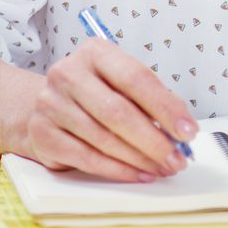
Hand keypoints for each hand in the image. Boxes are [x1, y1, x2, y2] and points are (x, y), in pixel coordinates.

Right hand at [10, 40, 198, 181]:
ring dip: (140, 159)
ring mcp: (52, 105)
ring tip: (163, 167)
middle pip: (119, 112)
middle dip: (154, 140)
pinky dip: (118, 170)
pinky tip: (139, 174)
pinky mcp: (43, 135)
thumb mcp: (119, 82)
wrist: (40, 106)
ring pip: (104, 139)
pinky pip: (87, 158)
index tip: (187, 130)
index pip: (136, 79)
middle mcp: (68, 74)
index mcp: (95, 53)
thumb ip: (149, 99)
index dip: (166, 107)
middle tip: (177, 158)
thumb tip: (181, 128)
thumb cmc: (92, 93)